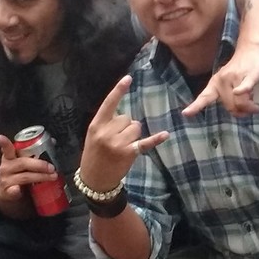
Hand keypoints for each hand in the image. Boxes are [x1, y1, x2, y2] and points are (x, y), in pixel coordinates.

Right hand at [0, 134, 54, 201]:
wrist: (8, 195)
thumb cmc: (18, 175)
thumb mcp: (24, 164)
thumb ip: (34, 153)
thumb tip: (52, 141)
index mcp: (9, 158)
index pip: (7, 149)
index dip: (4, 143)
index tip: (0, 138)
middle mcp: (6, 167)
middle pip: (22, 163)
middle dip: (39, 164)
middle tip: (52, 167)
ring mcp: (5, 180)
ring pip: (24, 177)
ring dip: (40, 177)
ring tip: (52, 177)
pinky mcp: (7, 193)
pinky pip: (12, 191)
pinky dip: (15, 190)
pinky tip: (18, 189)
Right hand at [78, 76, 168, 192]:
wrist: (94, 179)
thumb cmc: (94, 155)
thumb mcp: (93, 136)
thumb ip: (106, 123)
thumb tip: (125, 116)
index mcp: (96, 125)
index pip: (109, 103)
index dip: (119, 90)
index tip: (129, 78)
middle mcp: (107, 132)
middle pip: (127, 117)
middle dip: (125, 126)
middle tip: (116, 140)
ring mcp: (118, 143)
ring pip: (136, 127)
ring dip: (133, 135)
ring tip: (123, 146)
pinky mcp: (129, 153)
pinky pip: (145, 142)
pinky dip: (156, 139)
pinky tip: (165, 134)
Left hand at [182, 49, 258, 117]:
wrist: (250, 50)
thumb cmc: (239, 70)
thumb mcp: (229, 83)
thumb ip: (229, 98)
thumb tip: (237, 112)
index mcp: (215, 83)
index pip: (204, 97)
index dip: (195, 106)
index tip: (185, 114)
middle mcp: (222, 80)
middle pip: (230, 106)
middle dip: (241, 112)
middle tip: (250, 110)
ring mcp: (235, 77)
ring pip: (240, 102)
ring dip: (249, 108)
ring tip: (255, 107)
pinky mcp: (249, 75)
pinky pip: (245, 86)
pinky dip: (243, 90)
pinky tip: (242, 92)